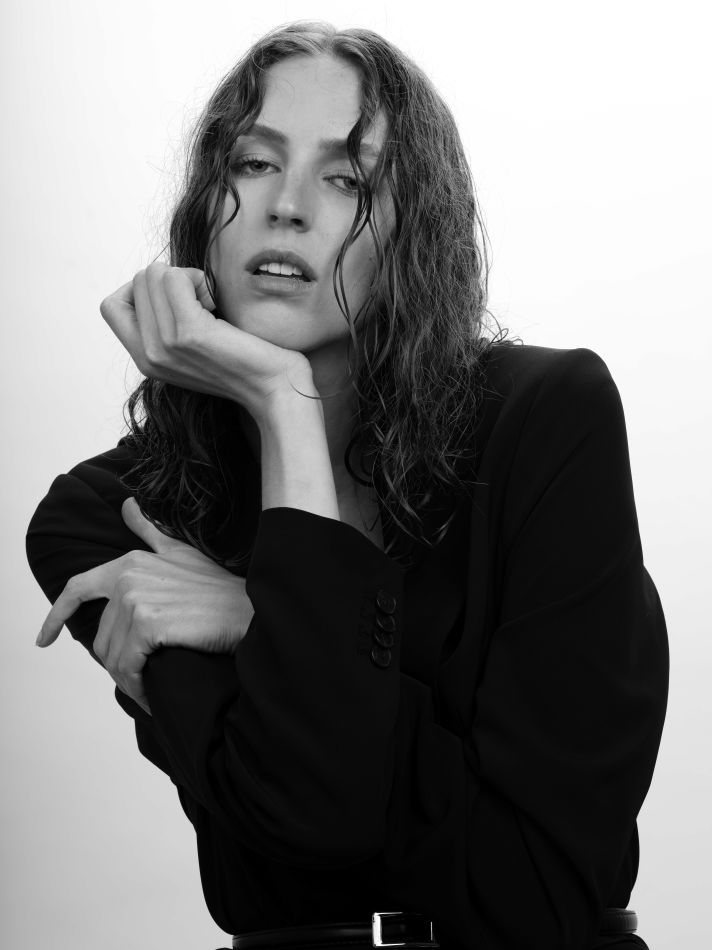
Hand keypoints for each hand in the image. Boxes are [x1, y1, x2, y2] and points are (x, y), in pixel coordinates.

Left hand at [35, 497, 254, 715]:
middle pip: (101, 637)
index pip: (79, 588)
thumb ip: (150, 532)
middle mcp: (128, 576)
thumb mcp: (182, 553)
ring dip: (129, 680)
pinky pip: (127, 667)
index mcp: (131, 562)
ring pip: (112, 656)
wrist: (250, 612)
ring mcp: (137, 598)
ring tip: (149, 691)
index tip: (44, 640)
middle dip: (118, 664)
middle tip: (143, 679)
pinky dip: (136, 687)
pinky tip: (151, 695)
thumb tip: (127, 504)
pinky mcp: (148, 624)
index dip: (56, 616)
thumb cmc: (220, 589)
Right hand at [99, 261, 315, 420]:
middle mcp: (148, 355)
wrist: (274, 389)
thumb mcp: (192, 346)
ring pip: (153, 275)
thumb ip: (167, 323)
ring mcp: (164, 345)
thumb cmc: (244, 361)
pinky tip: (216, 304)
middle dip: (172, 278)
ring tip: (210, 305)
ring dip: (187, 277)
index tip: (178, 302)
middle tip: (202, 304)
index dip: (142, 290)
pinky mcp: (188, 333)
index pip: (112, 305)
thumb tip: (159, 277)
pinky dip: (198, 279)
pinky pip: (174, 277)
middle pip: (138, 281)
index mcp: (145, 360)